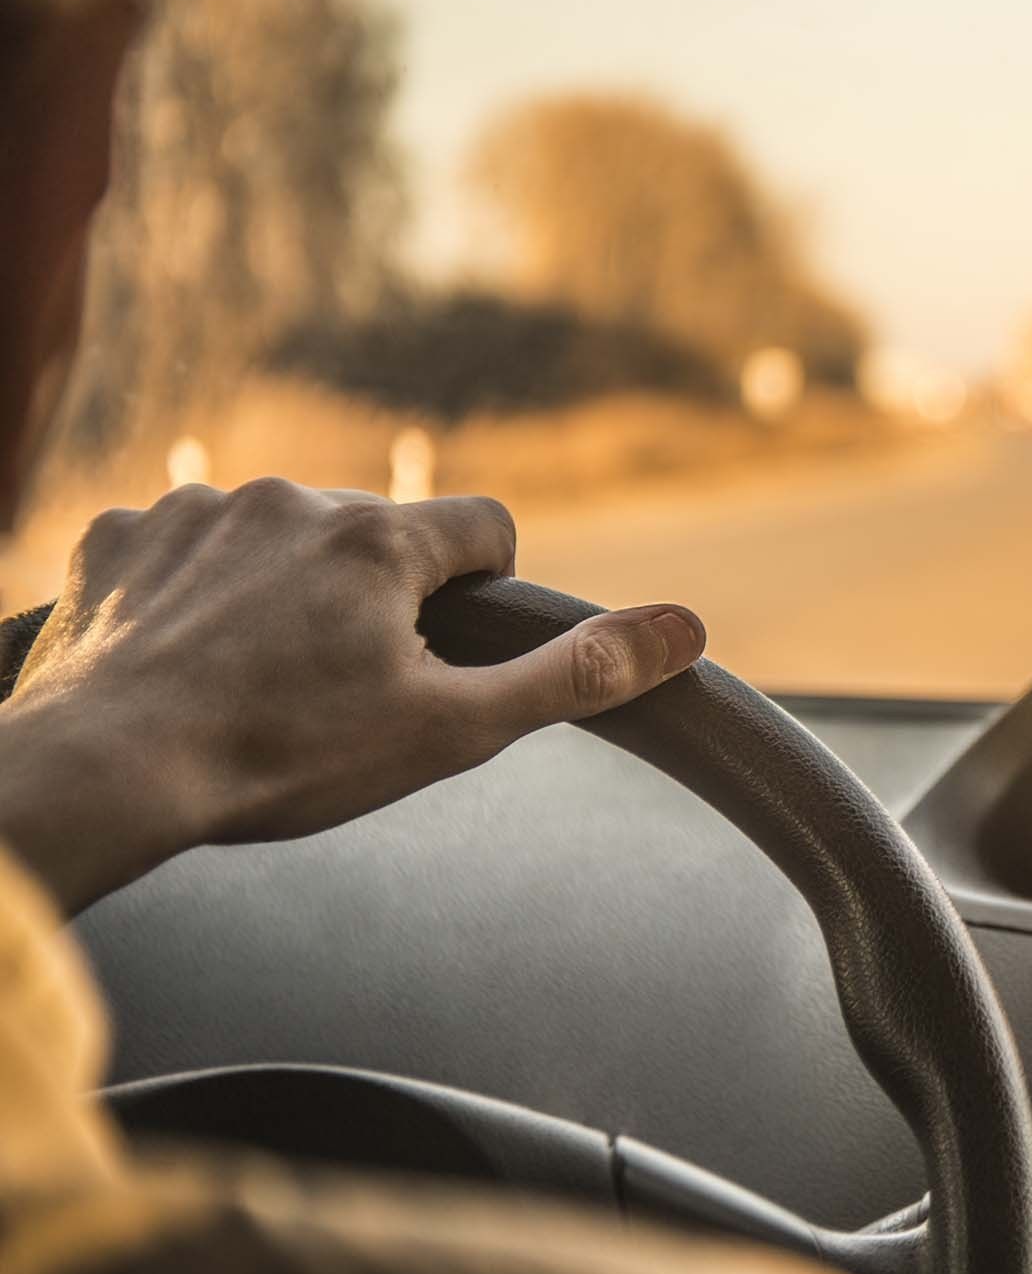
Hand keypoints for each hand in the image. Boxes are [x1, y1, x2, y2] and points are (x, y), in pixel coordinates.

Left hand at [0, 478, 704, 911]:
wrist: (103, 773)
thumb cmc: (280, 758)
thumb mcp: (453, 731)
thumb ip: (575, 676)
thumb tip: (686, 629)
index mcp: (381, 540)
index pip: (485, 527)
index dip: (488, 589)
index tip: (453, 648)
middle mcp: (289, 499)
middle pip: (376, 534)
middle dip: (375, 599)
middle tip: (341, 690)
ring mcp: (193, 511)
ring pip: (275, 538)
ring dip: (280, 591)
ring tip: (253, 681)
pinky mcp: (115, 536)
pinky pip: (177, 547)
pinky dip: (189, 593)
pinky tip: (182, 660)